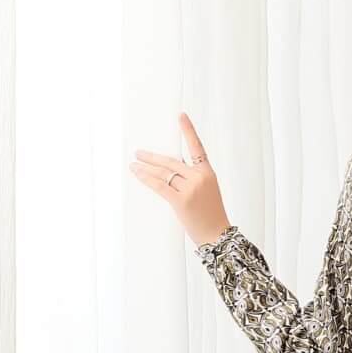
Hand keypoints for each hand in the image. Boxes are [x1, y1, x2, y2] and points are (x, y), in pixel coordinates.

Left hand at [128, 111, 231, 247]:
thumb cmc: (212, 217)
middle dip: (152, 157)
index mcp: (208, 173)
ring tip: (133, 164)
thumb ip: (192, 179)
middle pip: (171, 161)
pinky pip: (159, 185)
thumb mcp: (208, 192)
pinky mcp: (180, 201)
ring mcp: (190, 189)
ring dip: (145, 168)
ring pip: (163, 173)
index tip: (181, 115)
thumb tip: (169, 171)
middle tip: (138, 153)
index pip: (197, 147)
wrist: (218, 236)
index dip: (188, 130)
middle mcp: (199, 177)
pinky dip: (145, 178)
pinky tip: (137, 173)